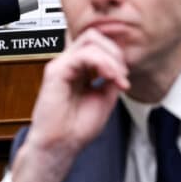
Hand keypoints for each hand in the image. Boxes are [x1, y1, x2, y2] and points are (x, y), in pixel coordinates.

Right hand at [10, 28, 129, 181]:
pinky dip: (102, 63)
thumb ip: (111, 79)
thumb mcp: (104, 98)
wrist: (62, 144)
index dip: (116, 57)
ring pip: (90, 40)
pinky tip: (108, 77)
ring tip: (117, 77)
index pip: (97, 46)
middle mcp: (68, 65)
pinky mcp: (56, 71)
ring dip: (110, 57)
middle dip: (115, 52)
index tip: (125, 80)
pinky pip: (83, 55)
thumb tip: (120, 66)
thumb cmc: (76, 128)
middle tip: (122, 75)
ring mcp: (61, 65)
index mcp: (79, 70)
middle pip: (93, 37)